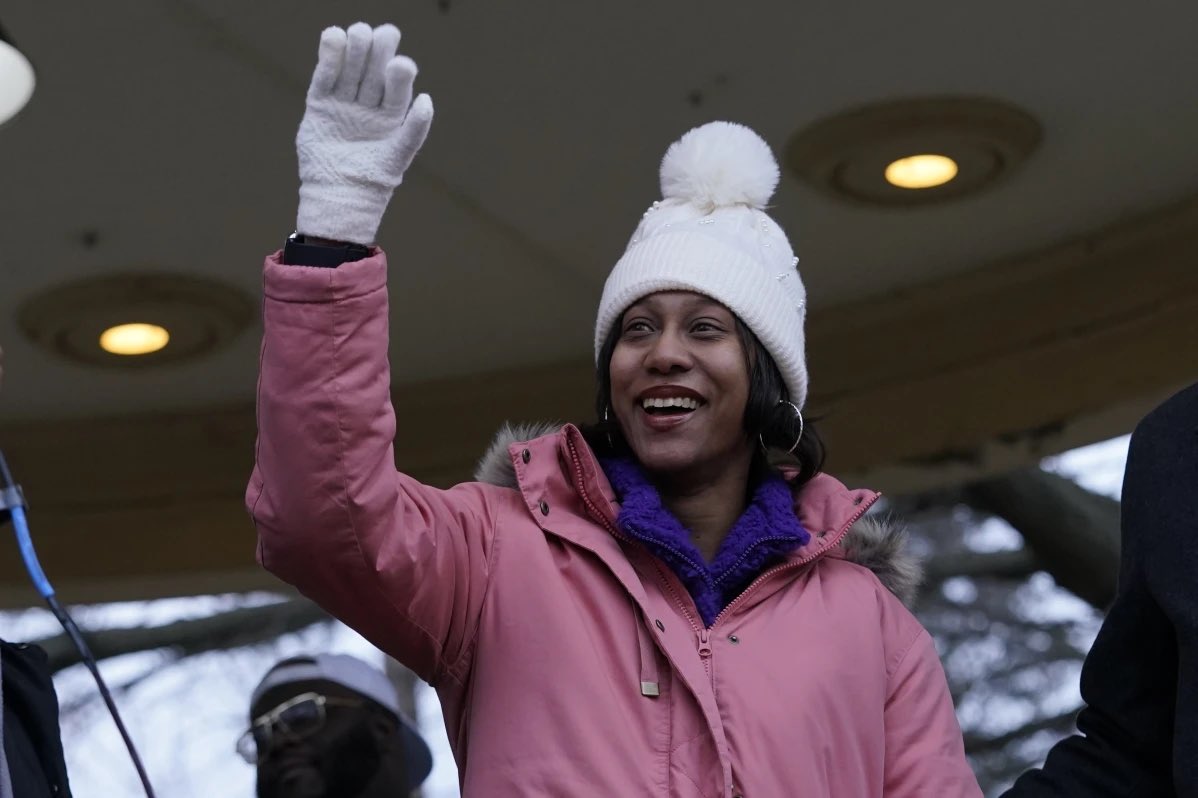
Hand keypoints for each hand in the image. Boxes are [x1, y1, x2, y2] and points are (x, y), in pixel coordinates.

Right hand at [295, 23, 433, 245]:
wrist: (338, 196)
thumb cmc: (373, 180)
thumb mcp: (398, 156)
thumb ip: (414, 130)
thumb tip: (427, 99)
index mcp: (391, 116)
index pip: (396, 87)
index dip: (399, 73)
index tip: (401, 61)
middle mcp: (368, 106)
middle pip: (372, 72)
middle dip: (377, 53)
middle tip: (382, 33)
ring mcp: (343, 103)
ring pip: (349, 70)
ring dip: (354, 50)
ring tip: (358, 31)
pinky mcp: (319, 105)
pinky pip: (325, 77)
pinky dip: (328, 58)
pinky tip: (333, 36)